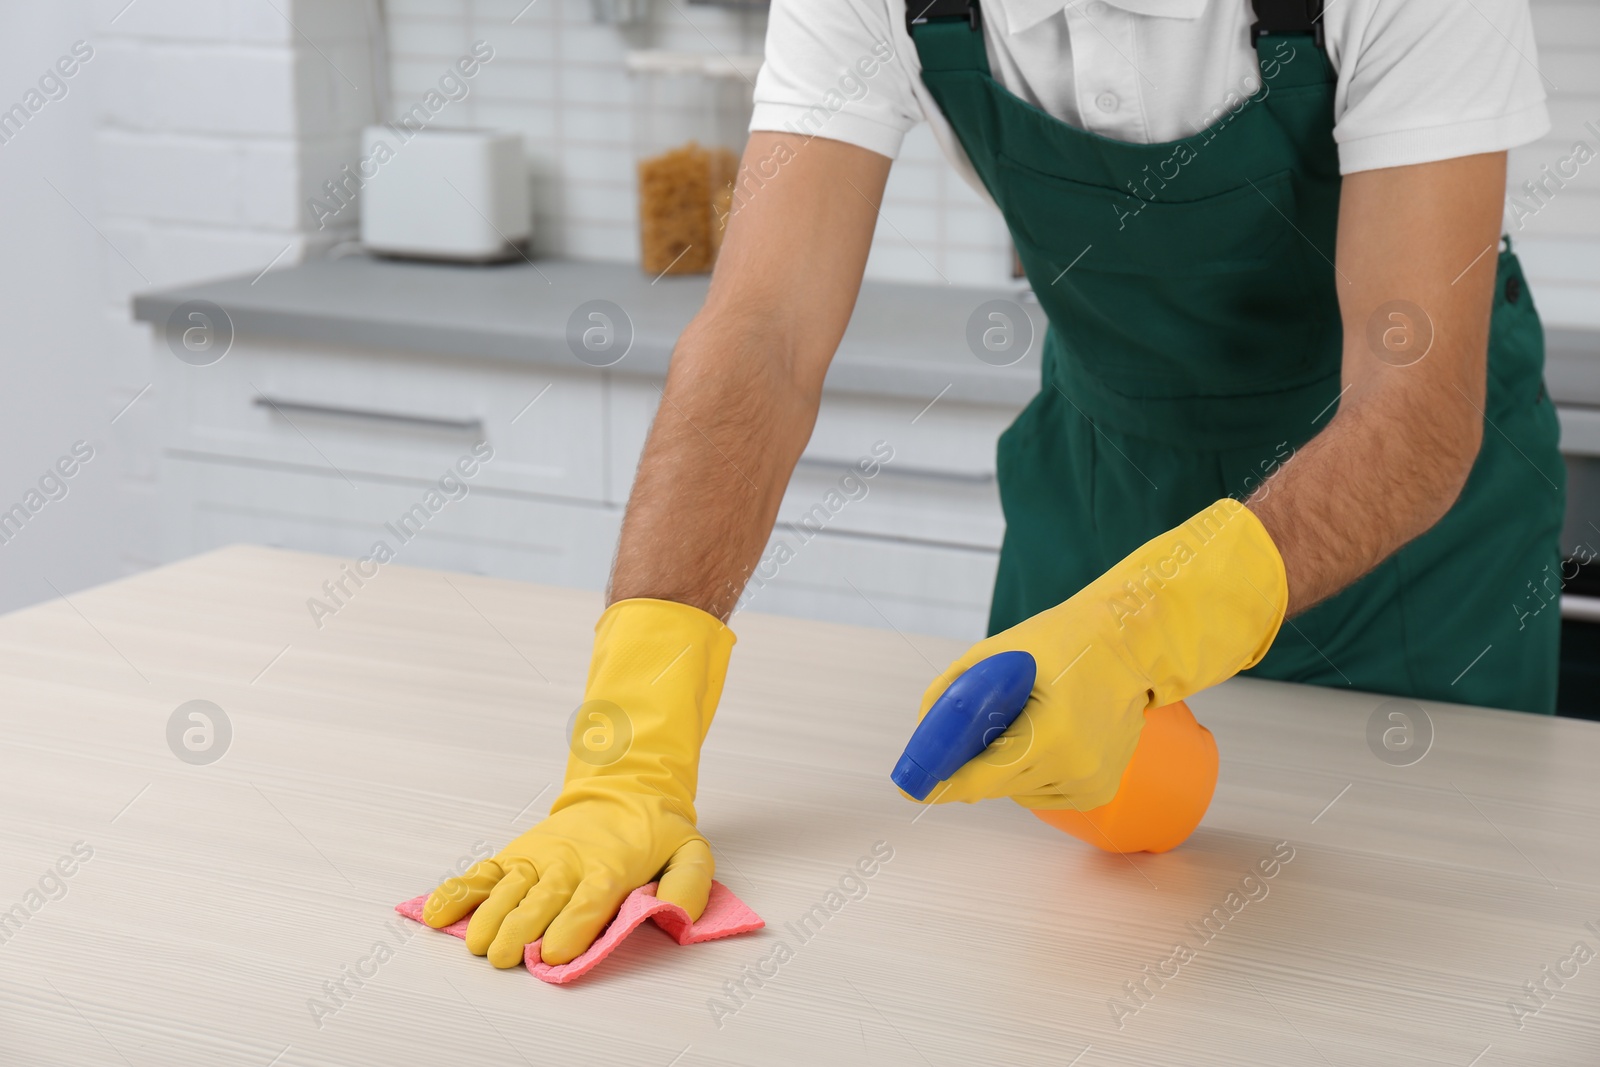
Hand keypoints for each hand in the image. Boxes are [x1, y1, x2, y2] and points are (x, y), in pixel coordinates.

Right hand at [423, 598, 734, 966]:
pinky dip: (459, 891)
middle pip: (540, 898)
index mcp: (609, 866)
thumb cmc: (653, 832)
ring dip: (489, 916)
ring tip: (476, 943)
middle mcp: (568, 861)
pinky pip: (482, 872)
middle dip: (520, 930)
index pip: (588, 901)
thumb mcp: (689, 852)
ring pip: (507, 887)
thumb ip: (688, 884)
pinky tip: (438, 913)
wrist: (625, 789)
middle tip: (504, 957)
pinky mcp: (516, 853)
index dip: (569, 927)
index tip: (553, 954)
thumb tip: (679, 915)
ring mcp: (537, 856)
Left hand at [913, 498, 1285, 810]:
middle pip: (995, 788)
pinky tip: (1040, 738)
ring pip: (1016, 792)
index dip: (943, 784)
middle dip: (968, 769)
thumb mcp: (998, 652)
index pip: (983, 777)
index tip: (912, 788)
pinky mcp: (1099, 790)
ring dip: (1001, 769)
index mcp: (1053, 734)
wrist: (1130, 644)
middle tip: (954, 743)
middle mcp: (1076, 767)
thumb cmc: (1065, 642)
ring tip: (1017, 723)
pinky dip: (1028, 773)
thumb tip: (924, 729)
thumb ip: (954, 690)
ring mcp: (1092, 783)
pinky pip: (1042, 792)